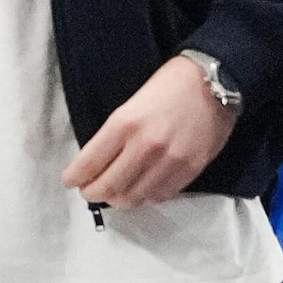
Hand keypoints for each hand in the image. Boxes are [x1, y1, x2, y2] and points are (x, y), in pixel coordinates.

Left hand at [64, 54, 235, 207]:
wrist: (212, 82)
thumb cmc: (167, 87)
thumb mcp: (129, 105)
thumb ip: (114, 136)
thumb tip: (97, 164)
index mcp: (124, 124)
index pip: (89, 163)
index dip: (74, 177)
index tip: (70, 180)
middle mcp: (145, 146)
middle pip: (108, 187)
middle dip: (92, 193)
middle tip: (89, 191)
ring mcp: (170, 161)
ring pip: (133, 197)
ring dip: (118, 200)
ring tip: (114, 194)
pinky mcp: (190, 170)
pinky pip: (160, 196)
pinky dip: (144, 198)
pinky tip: (139, 190)